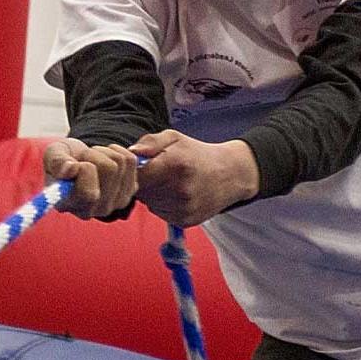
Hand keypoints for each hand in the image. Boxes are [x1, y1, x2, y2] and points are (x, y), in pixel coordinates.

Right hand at [43, 137, 140, 219]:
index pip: (89, 194)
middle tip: (82, 158)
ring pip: (120, 162)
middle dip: (93, 155)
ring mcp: (115, 203)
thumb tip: (71, 169)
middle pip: (109, 169)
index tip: (75, 163)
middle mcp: (94, 210)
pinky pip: (130, 160)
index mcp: (70, 205)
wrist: (78, 160)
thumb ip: (57, 162)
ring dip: (104, 152)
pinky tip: (106, 157)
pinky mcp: (130, 191)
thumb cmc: (63, 159)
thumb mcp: (53, 154)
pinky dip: (117, 150)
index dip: (84, 169)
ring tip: (92, 158)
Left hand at [130, 130, 258, 227]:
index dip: (134, 170)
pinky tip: (176, 194)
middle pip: (141, 191)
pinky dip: (162, 204)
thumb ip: (150, 142)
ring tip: (169, 182)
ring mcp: (183, 208)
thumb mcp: (175, 138)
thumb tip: (129, 153)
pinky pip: (160, 213)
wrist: (230, 175)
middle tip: (158, 172)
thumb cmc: (197, 154)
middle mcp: (180, 189)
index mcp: (176, 165)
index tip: (142, 165)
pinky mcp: (185, 221)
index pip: (136, 175)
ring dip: (152, 194)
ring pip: (149, 203)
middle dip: (143, 182)